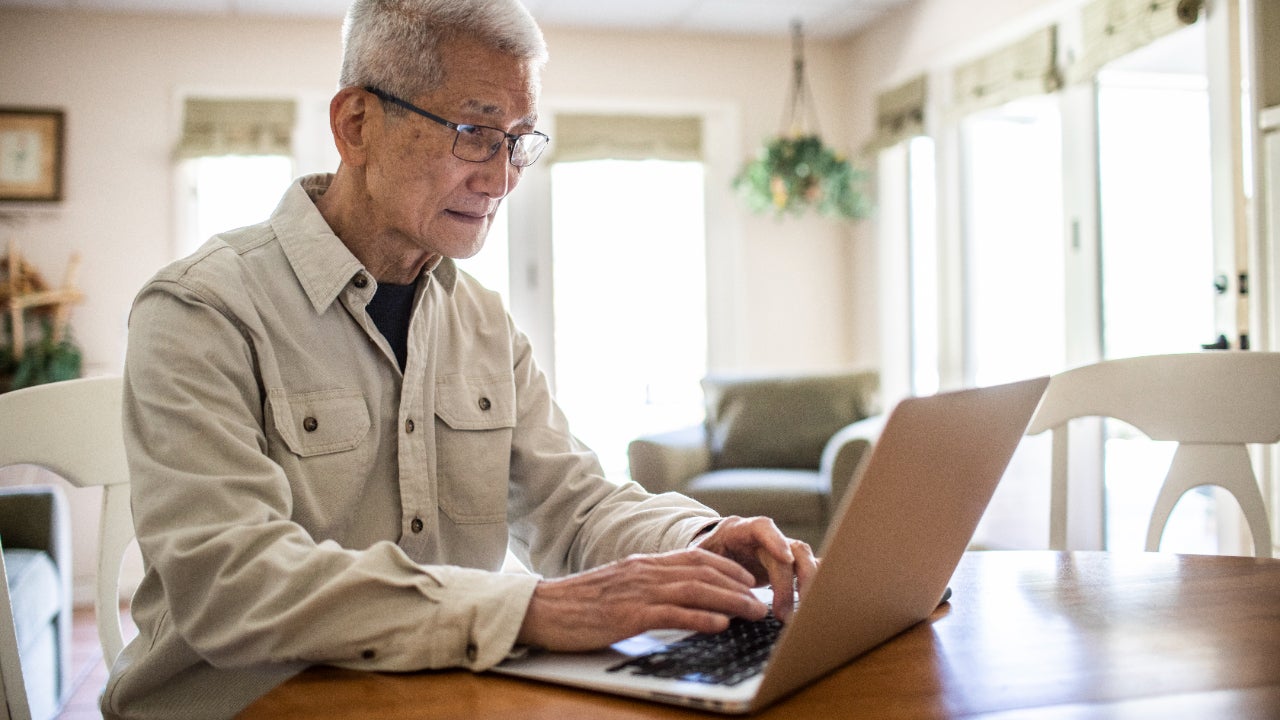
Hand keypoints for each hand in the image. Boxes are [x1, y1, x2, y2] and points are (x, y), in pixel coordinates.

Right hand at [516, 548, 768, 651]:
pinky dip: (700, 619)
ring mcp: (638, 592)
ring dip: (730, 602)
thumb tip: (677, 599)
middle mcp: (646, 572)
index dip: (728, 567)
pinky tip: (719, 625)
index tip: (749, 579)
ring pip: (695, 590)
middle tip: (762, 601)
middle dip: (738, 587)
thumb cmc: (579, 603)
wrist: (542, 608)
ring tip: (753, 613)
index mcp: (644, 564)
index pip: (696, 556)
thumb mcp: (618, 586)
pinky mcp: (629, 615)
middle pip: (703, 573)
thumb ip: (647, 587)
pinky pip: (672, 614)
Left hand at [690, 516, 817, 622]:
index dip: (775, 540)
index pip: (763, 527)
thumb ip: (705, 570)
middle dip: (792, 582)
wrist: (713, 552)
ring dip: (806, 588)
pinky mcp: (789, 565)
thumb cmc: (705, 556)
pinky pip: (808, 570)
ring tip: (798, 617)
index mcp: (740, 530)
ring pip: (805, 560)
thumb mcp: (698, 560)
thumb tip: (711, 595)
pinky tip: (818, 604)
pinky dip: (815, 585)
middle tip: (784, 614)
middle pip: (792, 550)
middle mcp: (767, 538)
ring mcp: (781, 550)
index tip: (784, 558)